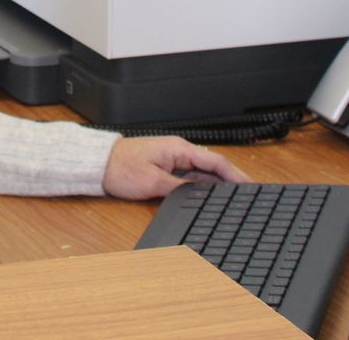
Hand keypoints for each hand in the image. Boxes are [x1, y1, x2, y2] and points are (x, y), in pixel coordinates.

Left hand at [100, 135, 251, 199]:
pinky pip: (190, 178)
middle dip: (231, 181)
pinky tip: (211, 198)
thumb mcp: (153, 181)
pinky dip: (203, 187)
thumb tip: (203, 195)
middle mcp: (179, 152)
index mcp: (179, 149)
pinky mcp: (166, 168)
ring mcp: (173, 160)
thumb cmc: (120, 168)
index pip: (215, 161)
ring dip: (218, 185)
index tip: (251, 186)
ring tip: (236, 200)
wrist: (98, 164)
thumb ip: (181, 188)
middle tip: (249, 196)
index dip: (235, 174)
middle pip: (212, 167)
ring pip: (202, 173)